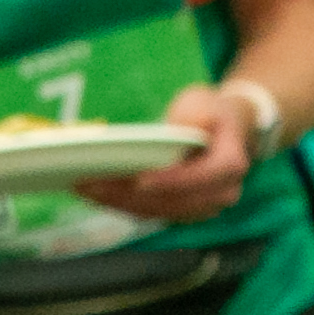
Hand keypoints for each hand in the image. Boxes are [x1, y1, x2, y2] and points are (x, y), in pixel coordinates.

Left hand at [77, 82, 253, 223]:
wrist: (225, 133)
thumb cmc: (211, 113)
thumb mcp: (206, 102)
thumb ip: (195, 113)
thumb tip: (178, 128)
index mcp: (230, 165)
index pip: (199, 178)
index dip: (169, 181)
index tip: (138, 180)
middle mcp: (219, 194)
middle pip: (170, 200)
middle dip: (128, 194)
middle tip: (91, 183)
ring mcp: (200, 208)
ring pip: (155, 211)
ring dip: (117, 203)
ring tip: (83, 188)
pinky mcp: (180, 212)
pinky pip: (148, 213)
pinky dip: (119, 205)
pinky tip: (93, 193)